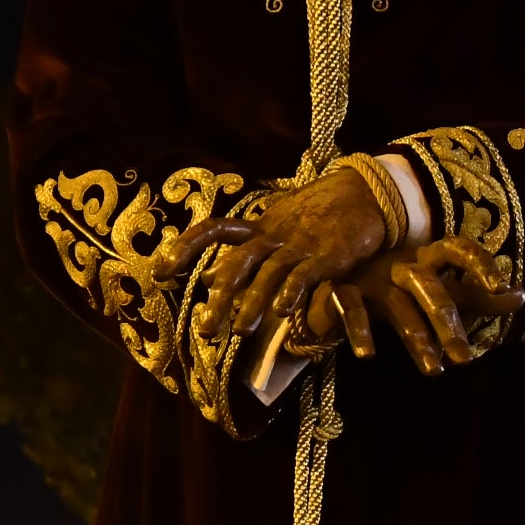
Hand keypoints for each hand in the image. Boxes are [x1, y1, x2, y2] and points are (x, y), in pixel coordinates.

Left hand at [188, 168, 393, 349]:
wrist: (364, 193)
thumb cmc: (315, 217)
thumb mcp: (275, 231)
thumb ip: (244, 255)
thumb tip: (207, 277)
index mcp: (258, 226)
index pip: (213, 231)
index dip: (185, 248)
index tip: (160, 272)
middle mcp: (273, 234)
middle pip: (238, 262)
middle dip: (220, 296)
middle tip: (206, 329)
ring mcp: (300, 243)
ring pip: (269, 273)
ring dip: (252, 303)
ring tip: (241, 331)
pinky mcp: (328, 255)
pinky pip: (305, 274)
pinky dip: (292, 292)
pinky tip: (282, 313)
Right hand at [301, 237, 522, 374]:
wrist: (331, 294)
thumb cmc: (397, 293)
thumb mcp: (437, 292)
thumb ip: (477, 297)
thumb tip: (520, 297)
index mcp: (426, 258)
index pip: (458, 249)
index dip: (480, 264)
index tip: (503, 289)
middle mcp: (400, 263)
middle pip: (429, 287)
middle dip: (447, 323)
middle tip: (466, 360)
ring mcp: (371, 277)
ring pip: (398, 306)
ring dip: (416, 339)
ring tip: (433, 371)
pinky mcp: (342, 291)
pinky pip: (352, 309)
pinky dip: (360, 332)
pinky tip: (368, 355)